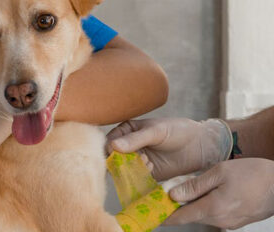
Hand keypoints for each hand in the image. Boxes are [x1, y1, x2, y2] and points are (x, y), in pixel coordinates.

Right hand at [106, 118, 231, 180]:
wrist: (201, 145)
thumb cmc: (178, 131)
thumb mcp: (156, 131)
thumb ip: (135, 139)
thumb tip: (112, 146)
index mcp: (126, 131)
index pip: (109, 143)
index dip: (110, 150)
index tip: (118, 154)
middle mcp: (128, 147)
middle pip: (113, 159)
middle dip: (122, 162)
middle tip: (138, 159)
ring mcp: (137, 162)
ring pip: (124, 171)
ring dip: (132, 169)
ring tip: (148, 163)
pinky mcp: (147, 175)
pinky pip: (136, 180)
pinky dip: (139, 178)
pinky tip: (152, 170)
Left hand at [165, 158, 273, 227]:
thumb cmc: (253, 174)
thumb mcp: (220, 173)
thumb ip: (195, 185)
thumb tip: (172, 196)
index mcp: (212, 208)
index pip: (180, 217)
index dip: (164, 216)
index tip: (150, 213)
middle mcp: (219, 220)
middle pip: (190, 216)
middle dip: (176, 209)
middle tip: (162, 197)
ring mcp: (229, 223)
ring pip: (202, 216)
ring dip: (191, 207)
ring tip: (182, 193)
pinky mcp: (237, 221)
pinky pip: (215, 216)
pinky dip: (206, 207)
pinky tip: (206, 195)